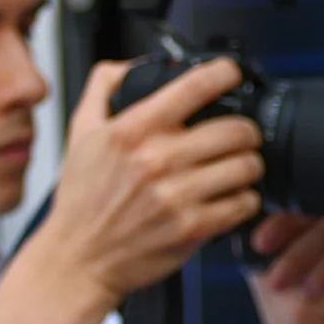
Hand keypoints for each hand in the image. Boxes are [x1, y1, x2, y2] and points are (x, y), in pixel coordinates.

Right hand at [19, 57, 264, 307]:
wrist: (76, 259)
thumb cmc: (81, 201)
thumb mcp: (79, 135)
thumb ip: (102, 89)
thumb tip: (132, 64)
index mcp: (130, 131)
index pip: (196, 86)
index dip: (225, 73)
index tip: (231, 75)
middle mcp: (155, 160)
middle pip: (237, 128)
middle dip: (244, 130)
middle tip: (235, 137)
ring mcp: (176, 196)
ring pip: (248, 165)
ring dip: (247, 165)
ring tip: (232, 169)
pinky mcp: (192, 228)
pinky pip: (244, 203)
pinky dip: (243, 199)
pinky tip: (226, 198)